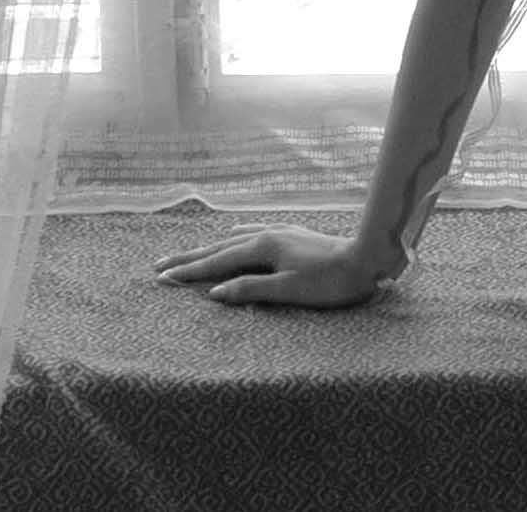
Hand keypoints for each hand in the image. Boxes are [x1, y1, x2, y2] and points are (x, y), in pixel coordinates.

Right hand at [151, 223, 386, 309]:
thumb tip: (214, 293)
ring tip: (189, 255)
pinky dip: (233, 241)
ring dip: (209, 249)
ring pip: (235, 240)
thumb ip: (250, 290)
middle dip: (190, 257)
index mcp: (263, 247)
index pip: (217, 262)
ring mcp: (281, 232)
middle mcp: (268, 234)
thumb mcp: (288, 290)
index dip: (189, 271)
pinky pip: (252, 235)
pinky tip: (235, 240)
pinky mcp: (293, 236)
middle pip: (220, 247)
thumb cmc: (330, 281)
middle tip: (159, 264)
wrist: (368, 259)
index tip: (161, 277)